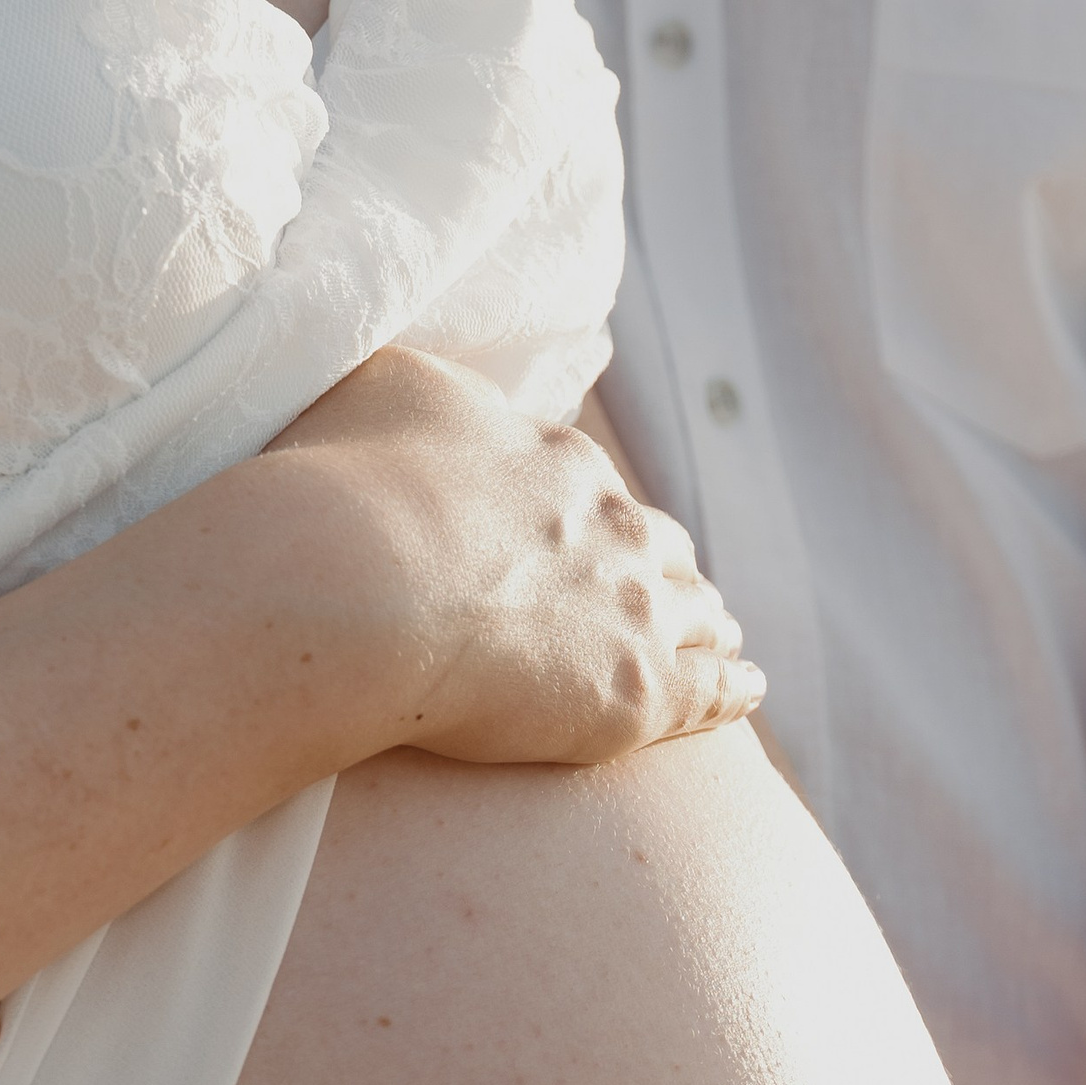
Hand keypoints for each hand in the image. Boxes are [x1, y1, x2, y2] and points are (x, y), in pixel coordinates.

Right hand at [270, 348, 764, 766]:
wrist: (354, 584)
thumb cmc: (339, 488)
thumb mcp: (382, 393)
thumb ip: (427, 396)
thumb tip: (442, 402)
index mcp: (555, 459)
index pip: (590, 489)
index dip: (589, 516)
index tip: (582, 534)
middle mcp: (612, 524)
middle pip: (661, 546)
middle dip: (666, 567)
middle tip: (667, 590)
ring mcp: (635, 608)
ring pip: (698, 613)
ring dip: (706, 623)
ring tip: (718, 640)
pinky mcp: (642, 691)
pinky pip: (714, 689)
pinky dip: (733, 686)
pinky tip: (746, 690)